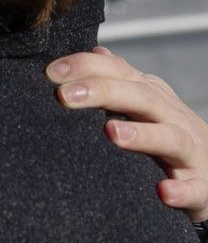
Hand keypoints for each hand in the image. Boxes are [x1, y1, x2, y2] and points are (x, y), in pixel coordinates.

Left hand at [48, 47, 207, 222]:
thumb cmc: (166, 135)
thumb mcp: (144, 104)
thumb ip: (118, 82)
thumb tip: (95, 51)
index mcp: (151, 95)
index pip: (119, 71)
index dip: (86, 66)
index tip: (50, 72)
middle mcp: (172, 117)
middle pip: (141, 97)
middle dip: (104, 92)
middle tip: (66, 96)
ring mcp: (191, 151)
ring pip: (171, 137)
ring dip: (143, 134)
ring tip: (112, 132)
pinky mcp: (202, 185)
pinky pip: (195, 188)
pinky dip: (182, 189)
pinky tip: (164, 191)